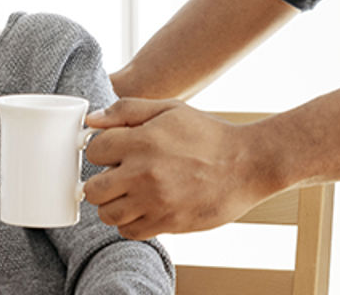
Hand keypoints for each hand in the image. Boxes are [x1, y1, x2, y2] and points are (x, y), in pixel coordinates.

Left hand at [81, 99, 275, 238]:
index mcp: (142, 141)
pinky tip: (143, 208)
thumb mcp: (169, 109)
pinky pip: (130, 231)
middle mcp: (143, 174)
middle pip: (93, 189)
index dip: (100, 150)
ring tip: (128, 193)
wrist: (247, 165)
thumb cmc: (208, 134)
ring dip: (112, 204)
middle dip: (100, 181)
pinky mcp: (167, 223)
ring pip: (108, 214)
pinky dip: (130, 222)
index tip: (113, 152)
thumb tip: (92, 120)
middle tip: (115, 176)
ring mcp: (155, 202)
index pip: (94, 151)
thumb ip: (126, 111)